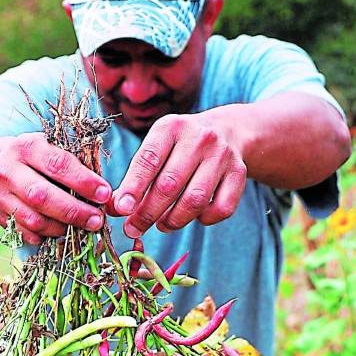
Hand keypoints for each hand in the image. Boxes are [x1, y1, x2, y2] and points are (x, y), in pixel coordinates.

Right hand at [0, 133, 111, 244]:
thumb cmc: (39, 157)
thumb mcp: (55, 150)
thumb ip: (80, 168)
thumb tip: (109, 197)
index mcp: (26, 146)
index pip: (57, 164)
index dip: (83, 182)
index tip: (104, 194)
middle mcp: (6, 169)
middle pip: (41, 196)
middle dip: (74, 211)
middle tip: (97, 220)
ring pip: (33, 220)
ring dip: (62, 227)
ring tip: (82, 227)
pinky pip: (25, 233)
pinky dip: (47, 236)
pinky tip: (62, 231)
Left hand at [110, 114, 247, 238]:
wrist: (227, 131)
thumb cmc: (180, 147)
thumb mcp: (157, 149)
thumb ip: (136, 177)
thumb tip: (116, 209)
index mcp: (171, 127)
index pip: (148, 160)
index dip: (132, 188)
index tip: (120, 210)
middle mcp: (199, 137)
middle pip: (169, 184)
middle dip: (147, 212)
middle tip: (133, 228)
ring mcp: (223, 155)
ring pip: (195, 200)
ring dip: (174, 220)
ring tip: (162, 225)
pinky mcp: (240, 173)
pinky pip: (221, 209)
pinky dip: (203, 220)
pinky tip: (193, 216)